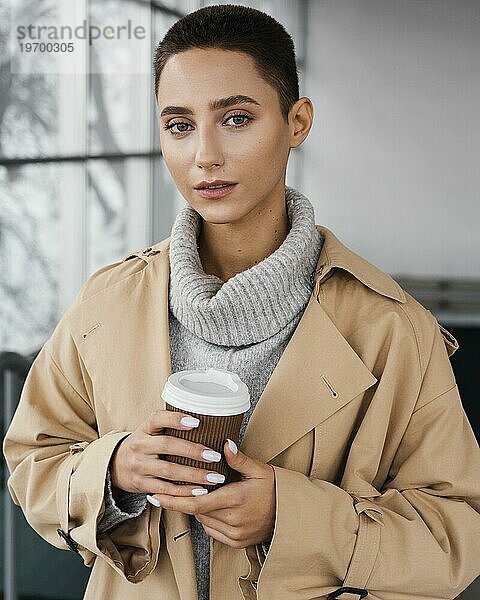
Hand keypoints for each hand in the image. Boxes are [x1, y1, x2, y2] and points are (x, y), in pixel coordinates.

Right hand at [109, 410, 226, 495]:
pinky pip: (164, 489)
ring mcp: (139, 466)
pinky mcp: (141, 484)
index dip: (176, 419)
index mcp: (145, 428)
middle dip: (193, 451)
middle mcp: (139, 445)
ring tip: (214, 477)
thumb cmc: (144, 444)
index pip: (158, 418)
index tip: (197, 422)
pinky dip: (183, 491)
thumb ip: (170, 426)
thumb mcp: (150, 430)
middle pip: (167, 445)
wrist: (116, 465)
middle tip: (214, 455)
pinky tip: (199, 491)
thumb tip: (207, 420)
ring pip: (168, 470)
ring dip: (193, 475)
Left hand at [147, 439, 275, 548]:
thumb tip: (225, 444)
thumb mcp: (259, 470)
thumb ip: (239, 459)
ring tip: (192, 493)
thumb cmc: (275, 488)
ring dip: (196, 509)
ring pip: (203, 521)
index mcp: (236, 499)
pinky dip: (207, 519)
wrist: (290, 514)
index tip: (157, 495)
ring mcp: (235, 534)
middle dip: (183, 500)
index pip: (197, 502)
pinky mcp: (236, 542)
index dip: (174, 500)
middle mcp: (233, 520)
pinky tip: (209, 506)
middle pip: (197, 511)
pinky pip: (212, 531)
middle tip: (165, 490)